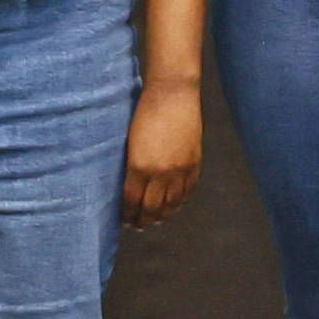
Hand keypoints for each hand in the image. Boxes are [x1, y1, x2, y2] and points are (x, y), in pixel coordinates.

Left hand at [124, 74, 203, 225]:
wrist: (172, 93)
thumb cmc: (144, 111)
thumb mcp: (129, 141)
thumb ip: (131, 165)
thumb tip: (129, 186)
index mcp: (139, 166)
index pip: (132, 201)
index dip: (127, 214)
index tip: (124, 219)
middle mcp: (160, 172)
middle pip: (151, 208)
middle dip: (143, 220)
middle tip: (137, 224)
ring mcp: (180, 169)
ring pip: (171, 203)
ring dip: (162, 215)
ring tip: (155, 219)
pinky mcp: (194, 162)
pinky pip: (188, 191)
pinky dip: (180, 202)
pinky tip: (174, 205)